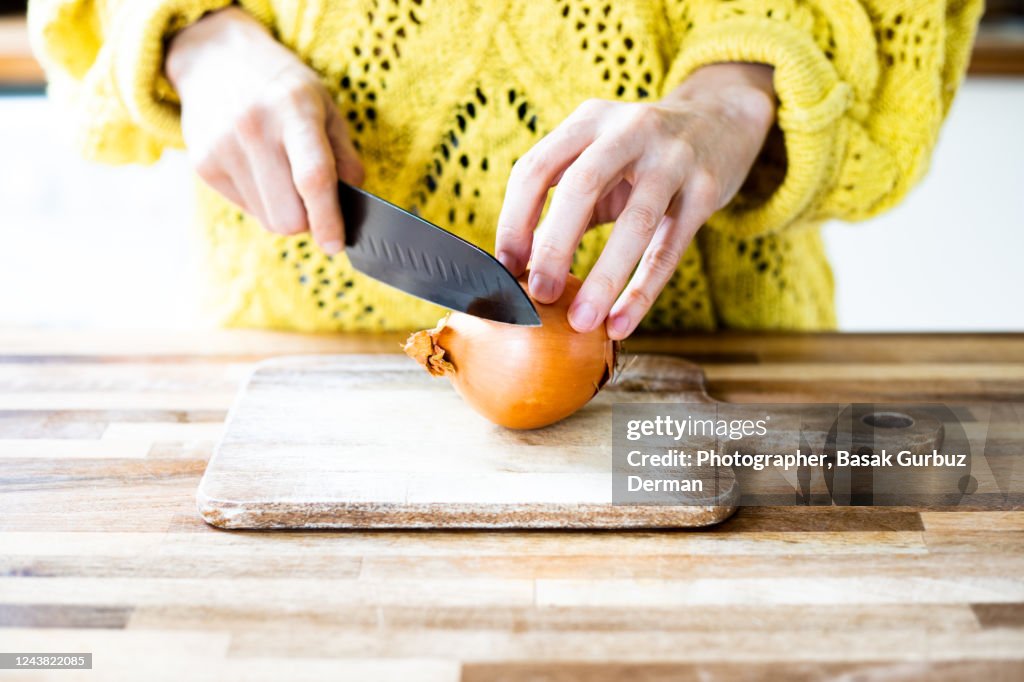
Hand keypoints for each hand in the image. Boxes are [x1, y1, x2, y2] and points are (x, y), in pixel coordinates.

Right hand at [166, 7, 362, 253]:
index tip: (336, 245)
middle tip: (314, 199)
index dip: (328, 219)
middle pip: (288, 216)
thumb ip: (344, 156)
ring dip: (285, 210)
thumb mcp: (325, 106)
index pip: (313, 178)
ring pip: (268, 220)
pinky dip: (262, 200)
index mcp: (293, 109)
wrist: (215, 58)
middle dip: (309, 220)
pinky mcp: (203, 165)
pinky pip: (247, 210)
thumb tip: (353, 202)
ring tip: (282, 173)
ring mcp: (222, 148)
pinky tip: (259, 169)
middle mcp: (253, 127)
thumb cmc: (283, 87)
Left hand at [495, 63, 775, 338]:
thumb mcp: (599, 160)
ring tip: (582, 322)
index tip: (506, 269)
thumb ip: (562, 205)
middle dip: (555, 246)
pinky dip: (642, 292)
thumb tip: (520, 267)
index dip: (514, 221)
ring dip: (603, 278)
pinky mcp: (707, 189)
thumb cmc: (642, 155)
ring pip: (635, 221)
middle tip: (540, 296)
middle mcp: (630, 128)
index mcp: (589, 120)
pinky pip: (669, 248)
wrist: (723, 120)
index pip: (536, 168)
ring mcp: (673, 157)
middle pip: (582, 186)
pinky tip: (620, 323)